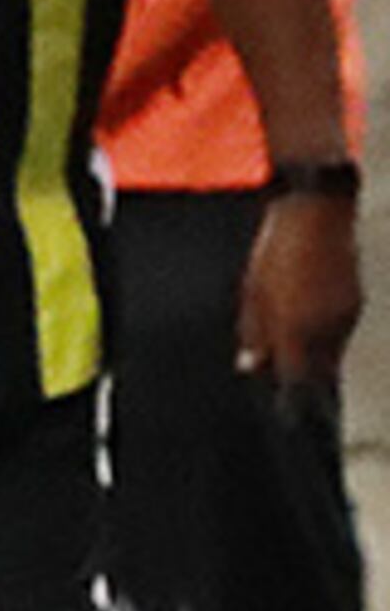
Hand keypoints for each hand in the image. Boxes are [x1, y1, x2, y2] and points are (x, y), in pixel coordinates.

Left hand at [237, 187, 359, 393]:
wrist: (322, 205)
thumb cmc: (280, 245)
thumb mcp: (254, 288)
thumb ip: (254, 331)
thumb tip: (250, 365)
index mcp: (295, 327)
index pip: (295, 379)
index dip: (290, 395)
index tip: (286, 405)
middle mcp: (328, 326)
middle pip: (321, 370)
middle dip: (307, 376)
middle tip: (293, 372)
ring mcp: (349, 312)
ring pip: (336, 350)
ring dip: (321, 354)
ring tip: (302, 338)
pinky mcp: (361, 299)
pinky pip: (345, 329)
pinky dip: (332, 333)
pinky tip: (317, 316)